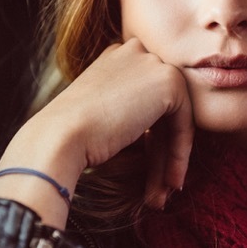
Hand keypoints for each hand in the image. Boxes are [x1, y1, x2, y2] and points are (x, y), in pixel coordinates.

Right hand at [0, 39, 193, 226]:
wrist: (62, 135)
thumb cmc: (73, 135)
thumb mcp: (104, 116)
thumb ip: (131, 114)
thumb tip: (164, 139)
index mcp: (116, 55)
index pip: (145, 98)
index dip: (150, 138)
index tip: (146, 172)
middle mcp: (136, 51)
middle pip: (161, 110)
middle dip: (161, 153)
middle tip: (158, 189)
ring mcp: (153, 62)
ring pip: (174, 119)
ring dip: (169, 161)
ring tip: (161, 196)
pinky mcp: (169, 81)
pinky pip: (185, 123)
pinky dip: (179, 154)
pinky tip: (170, 181)